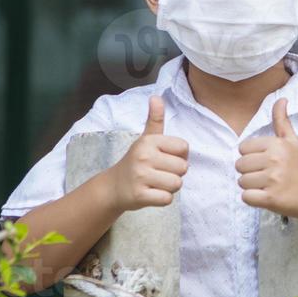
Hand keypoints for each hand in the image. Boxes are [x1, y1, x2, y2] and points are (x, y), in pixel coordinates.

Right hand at [109, 95, 189, 209]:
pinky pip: (167, 199)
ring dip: (170, 187)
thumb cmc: (137, 161)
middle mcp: (144, 156)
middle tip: (158, 173)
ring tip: (155, 183)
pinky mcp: (139, 195)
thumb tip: (156, 97)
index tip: (164, 158)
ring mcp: (140, 176)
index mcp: (149, 141)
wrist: (113, 186)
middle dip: (175, 173)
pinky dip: (162, 199)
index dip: (179, 155)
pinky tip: (151, 193)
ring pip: (177, 184)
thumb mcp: (146, 139)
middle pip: (183, 168)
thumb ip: (155, 119)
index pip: (184, 147)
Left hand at [236, 98, 297, 219]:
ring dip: (251, 186)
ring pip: (241, 182)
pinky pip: (246, 197)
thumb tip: (281, 99)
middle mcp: (274, 160)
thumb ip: (282, 121)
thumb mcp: (292, 141)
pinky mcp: (270, 199)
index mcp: (276, 144)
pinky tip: (265, 196)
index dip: (251, 156)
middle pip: (240, 165)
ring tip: (267, 186)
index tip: (265, 161)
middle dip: (250, 172)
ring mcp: (272, 180)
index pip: (243, 148)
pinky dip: (252, 199)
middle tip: (266, 175)